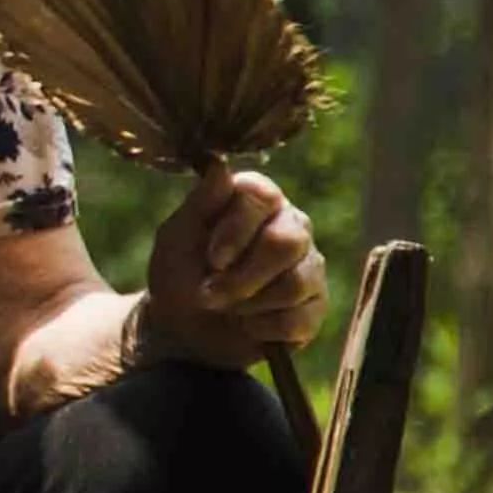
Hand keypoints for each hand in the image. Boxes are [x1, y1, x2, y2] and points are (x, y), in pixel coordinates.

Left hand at [139, 167, 324, 369]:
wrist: (183, 327)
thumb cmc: (180, 272)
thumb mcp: (178, 237)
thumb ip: (201, 202)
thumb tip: (219, 164)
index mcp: (258, 199)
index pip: (261, 198)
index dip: (236, 231)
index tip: (212, 259)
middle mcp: (291, 225)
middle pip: (286, 243)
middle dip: (242, 277)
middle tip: (209, 295)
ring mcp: (308, 266)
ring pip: (296, 283)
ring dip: (249, 304)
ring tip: (226, 308)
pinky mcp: (314, 306)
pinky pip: (301, 319)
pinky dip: (264, 328)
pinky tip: (247, 325)